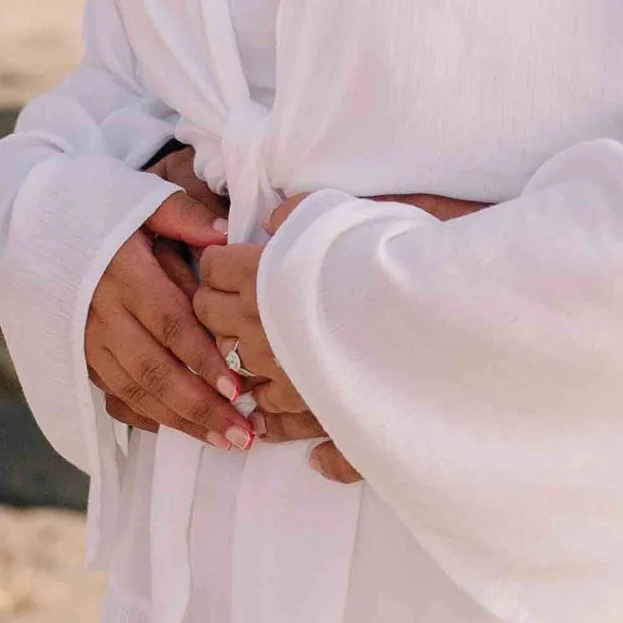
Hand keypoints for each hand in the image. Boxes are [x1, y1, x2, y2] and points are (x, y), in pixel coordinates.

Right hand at [85, 188, 253, 445]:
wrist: (34, 223)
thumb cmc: (99, 210)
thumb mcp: (141, 200)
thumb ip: (185, 217)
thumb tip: (228, 238)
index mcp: (124, 273)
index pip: (169, 324)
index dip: (203, 359)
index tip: (237, 388)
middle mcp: (101, 313)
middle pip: (154, 370)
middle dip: (199, 408)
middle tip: (241, 436)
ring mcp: (86, 339)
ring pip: (134, 391)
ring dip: (179, 422)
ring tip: (223, 441)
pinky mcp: (78, 355)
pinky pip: (112, 394)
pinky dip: (144, 416)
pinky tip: (177, 429)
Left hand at [188, 234, 356, 481]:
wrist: (413, 314)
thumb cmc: (376, 257)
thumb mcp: (332, 213)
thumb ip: (293, 214)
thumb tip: (271, 222)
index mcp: (258, 273)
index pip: (211, 269)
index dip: (218, 263)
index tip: (231, 262)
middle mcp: (254, 322)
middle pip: (208, 313)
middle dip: (216, 303)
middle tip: (234, 299)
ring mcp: (273, 367)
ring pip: (228, 360)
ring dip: (235, 350)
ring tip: (254, 345)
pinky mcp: (298, 403)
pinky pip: (265, 410)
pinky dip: (263, 406)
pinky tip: (267, 406)